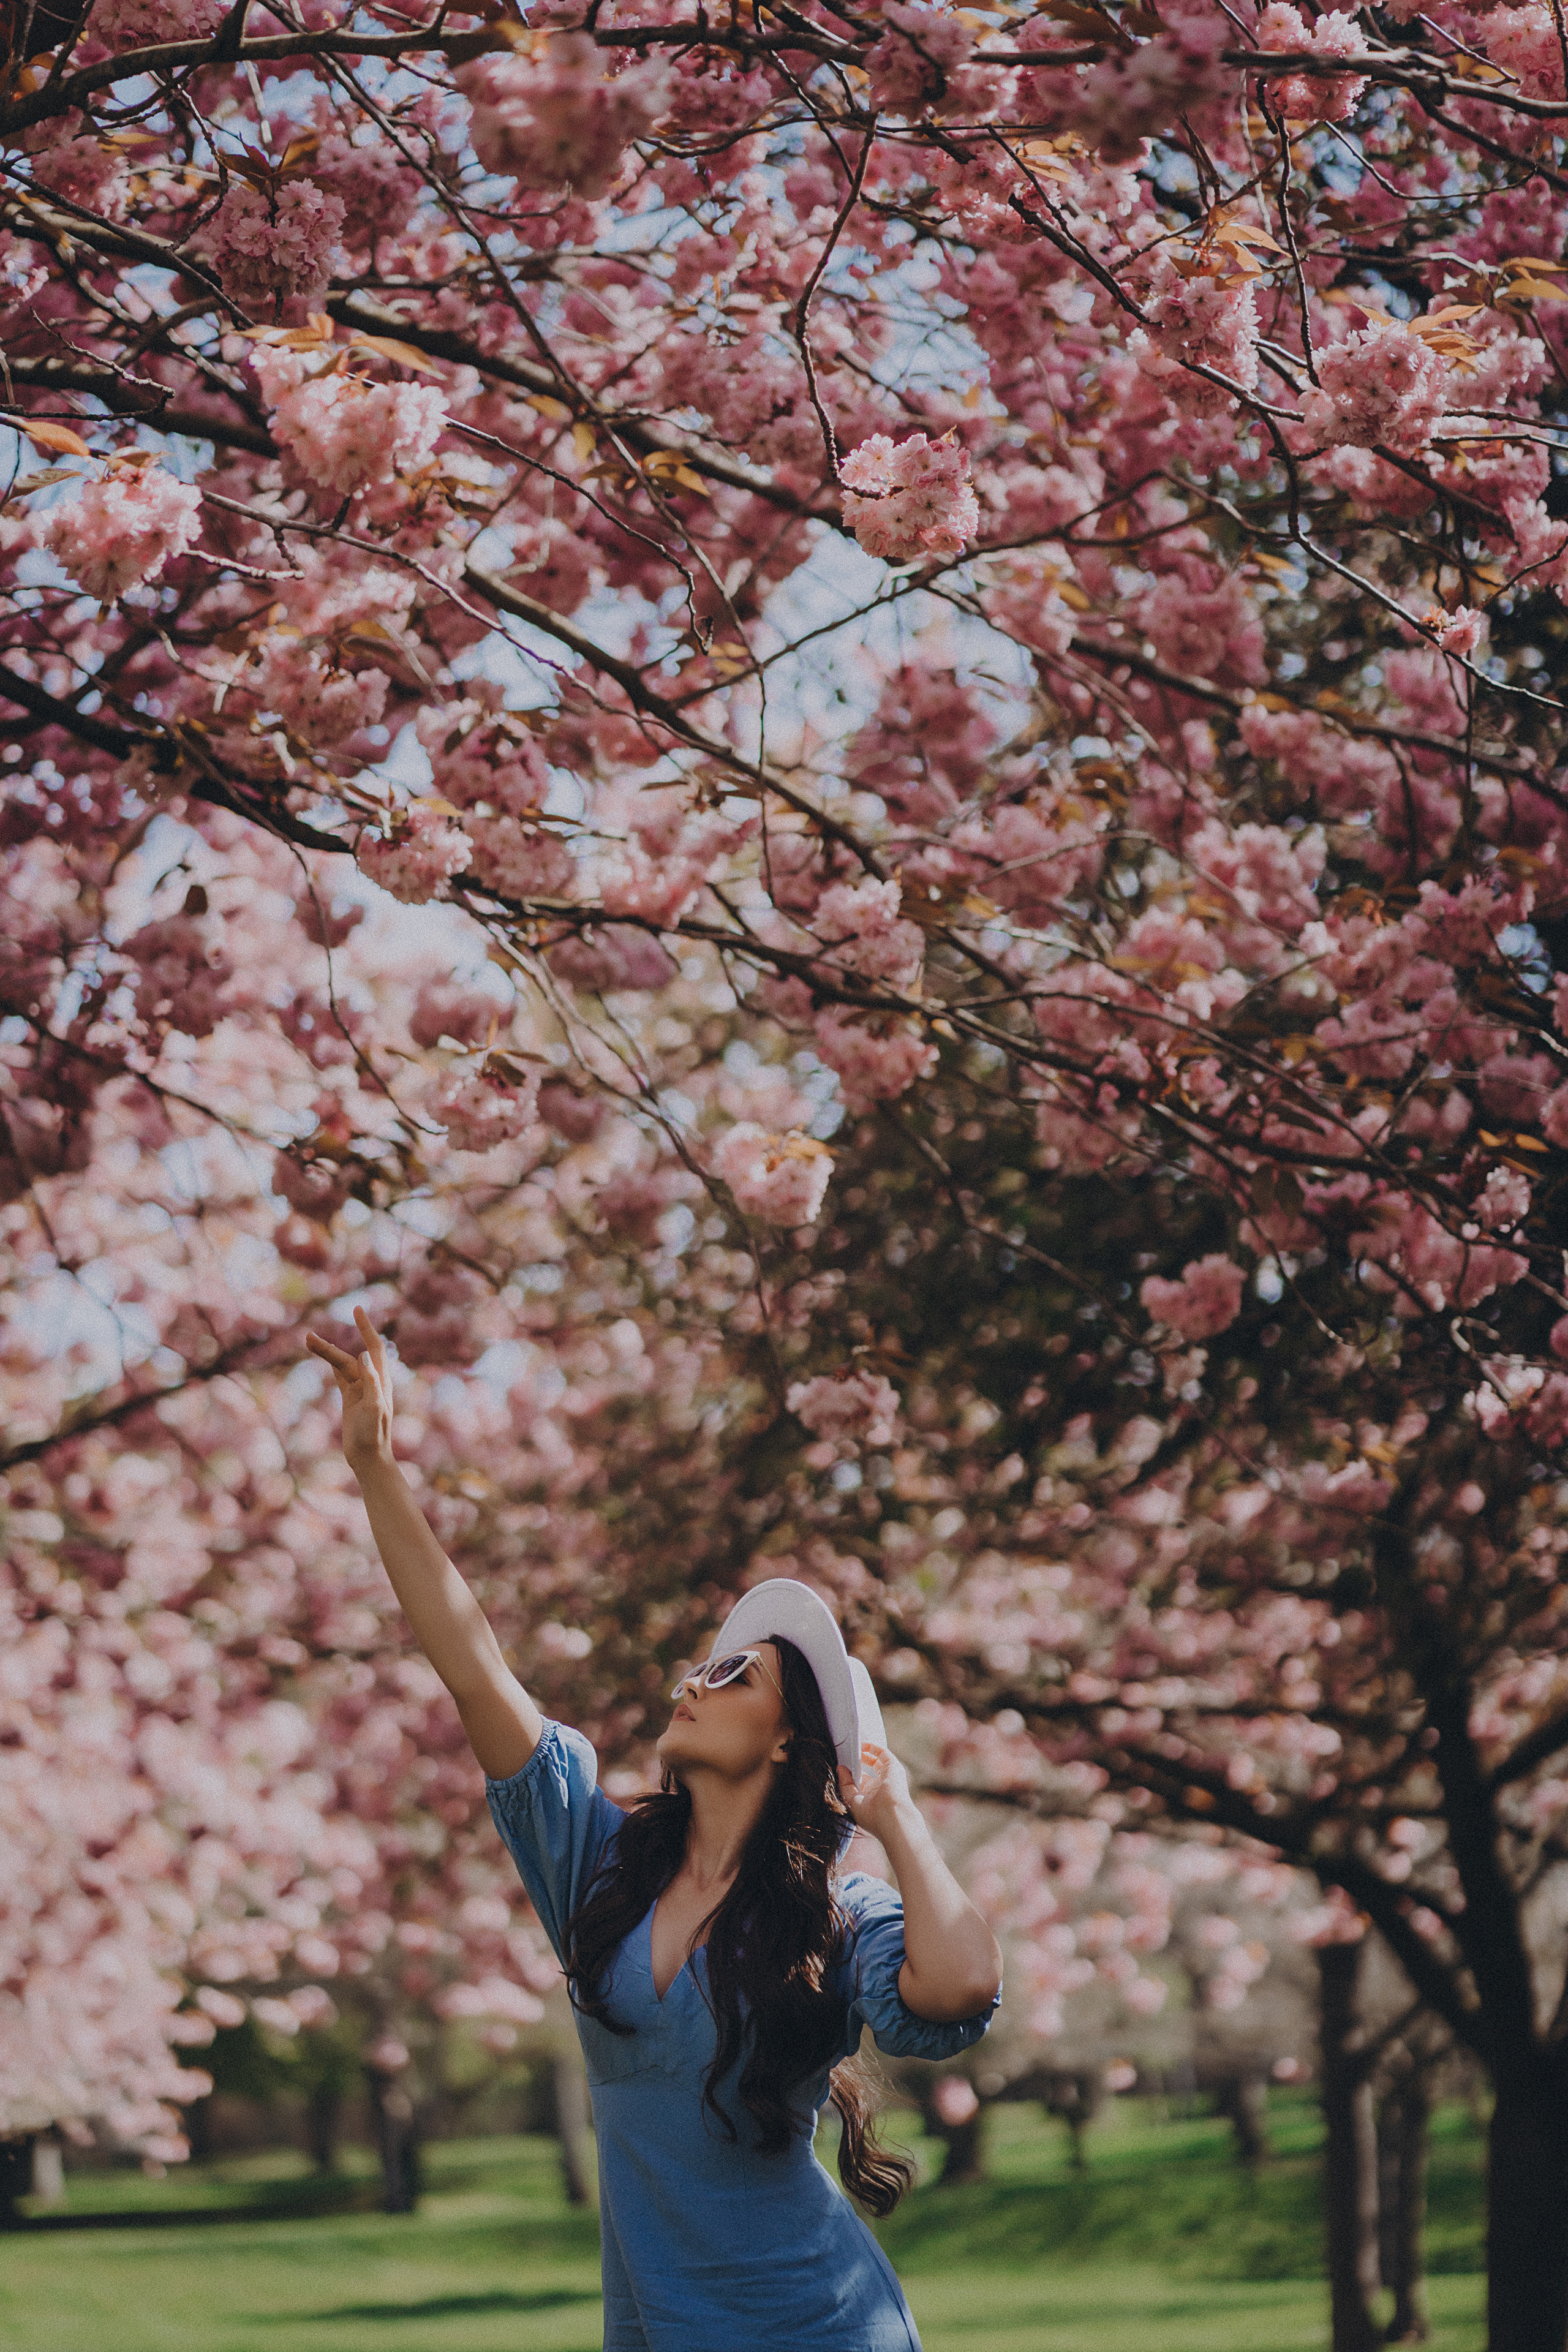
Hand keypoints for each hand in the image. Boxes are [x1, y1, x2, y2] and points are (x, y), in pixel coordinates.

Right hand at [305, 1304, 394, 1474]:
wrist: (369, 1459)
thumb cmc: (374, 1435)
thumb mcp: (374, 1408)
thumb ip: (370, 1382)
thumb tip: (363, 1355)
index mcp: (380, 1381)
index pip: (374, 1347)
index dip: (366, 1328)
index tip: (357, 1309)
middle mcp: (371, 1382)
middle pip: (350, 1356)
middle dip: (329, 1347)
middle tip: (307, 1337)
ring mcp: (360, 1390)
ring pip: (341, 1365)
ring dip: (326, 1353)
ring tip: (306, 1340)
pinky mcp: (351, 1400)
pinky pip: (341, 1376)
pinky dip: (332, 1364)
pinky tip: (326, 1355)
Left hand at [838, 1743, 913, 1845]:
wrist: (891, 1818)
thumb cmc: (872, 1815)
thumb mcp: (852, 1801)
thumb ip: (845, 1784)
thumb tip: (839, 1768)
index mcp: (872, 1796)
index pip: (862, 1780)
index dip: (851, 1772)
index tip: (840, 1765)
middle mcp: (881, 1785)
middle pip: (869, 1768)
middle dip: (857, 1761)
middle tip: (845, 1754)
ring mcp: (888, 1775)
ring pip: (876, 1759)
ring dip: (864, 1752)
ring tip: (851, 1747)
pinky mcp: (893, 1767)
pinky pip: (882, 1752)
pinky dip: (871, 1746)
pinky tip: (860, 1744)